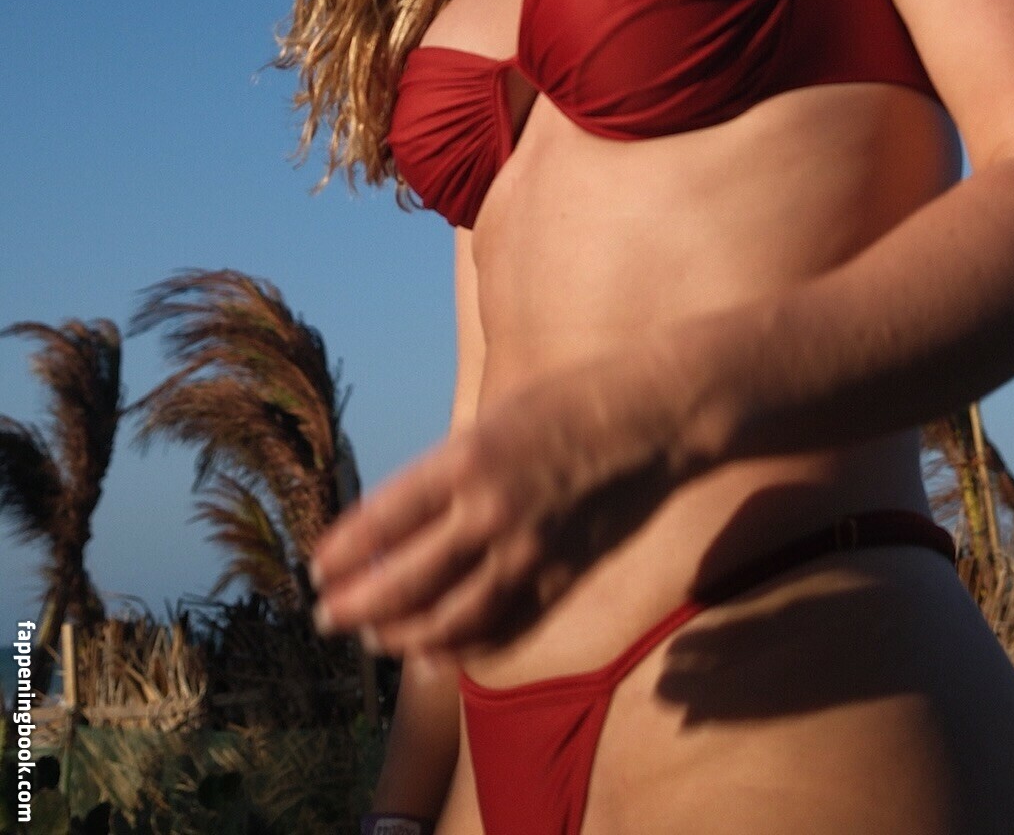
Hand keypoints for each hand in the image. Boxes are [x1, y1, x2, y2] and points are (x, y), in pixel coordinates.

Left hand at [308, 350, 692, 657]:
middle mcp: (489, 510)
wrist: (652, 419)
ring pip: (447, 620)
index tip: (317, 569)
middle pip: (402, 581)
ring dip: (401, 636)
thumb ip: (450, 470)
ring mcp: (527, 552)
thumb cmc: (570, 402)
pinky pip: (501, 630)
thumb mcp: (495, 416)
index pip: (381, 520)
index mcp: (466, 458)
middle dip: (354, 606)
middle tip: (326, 617)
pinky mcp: (560, 578)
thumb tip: (399, 520)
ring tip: (375, 638)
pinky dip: (462, 649)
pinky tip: (438, 654)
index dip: (341, 552)